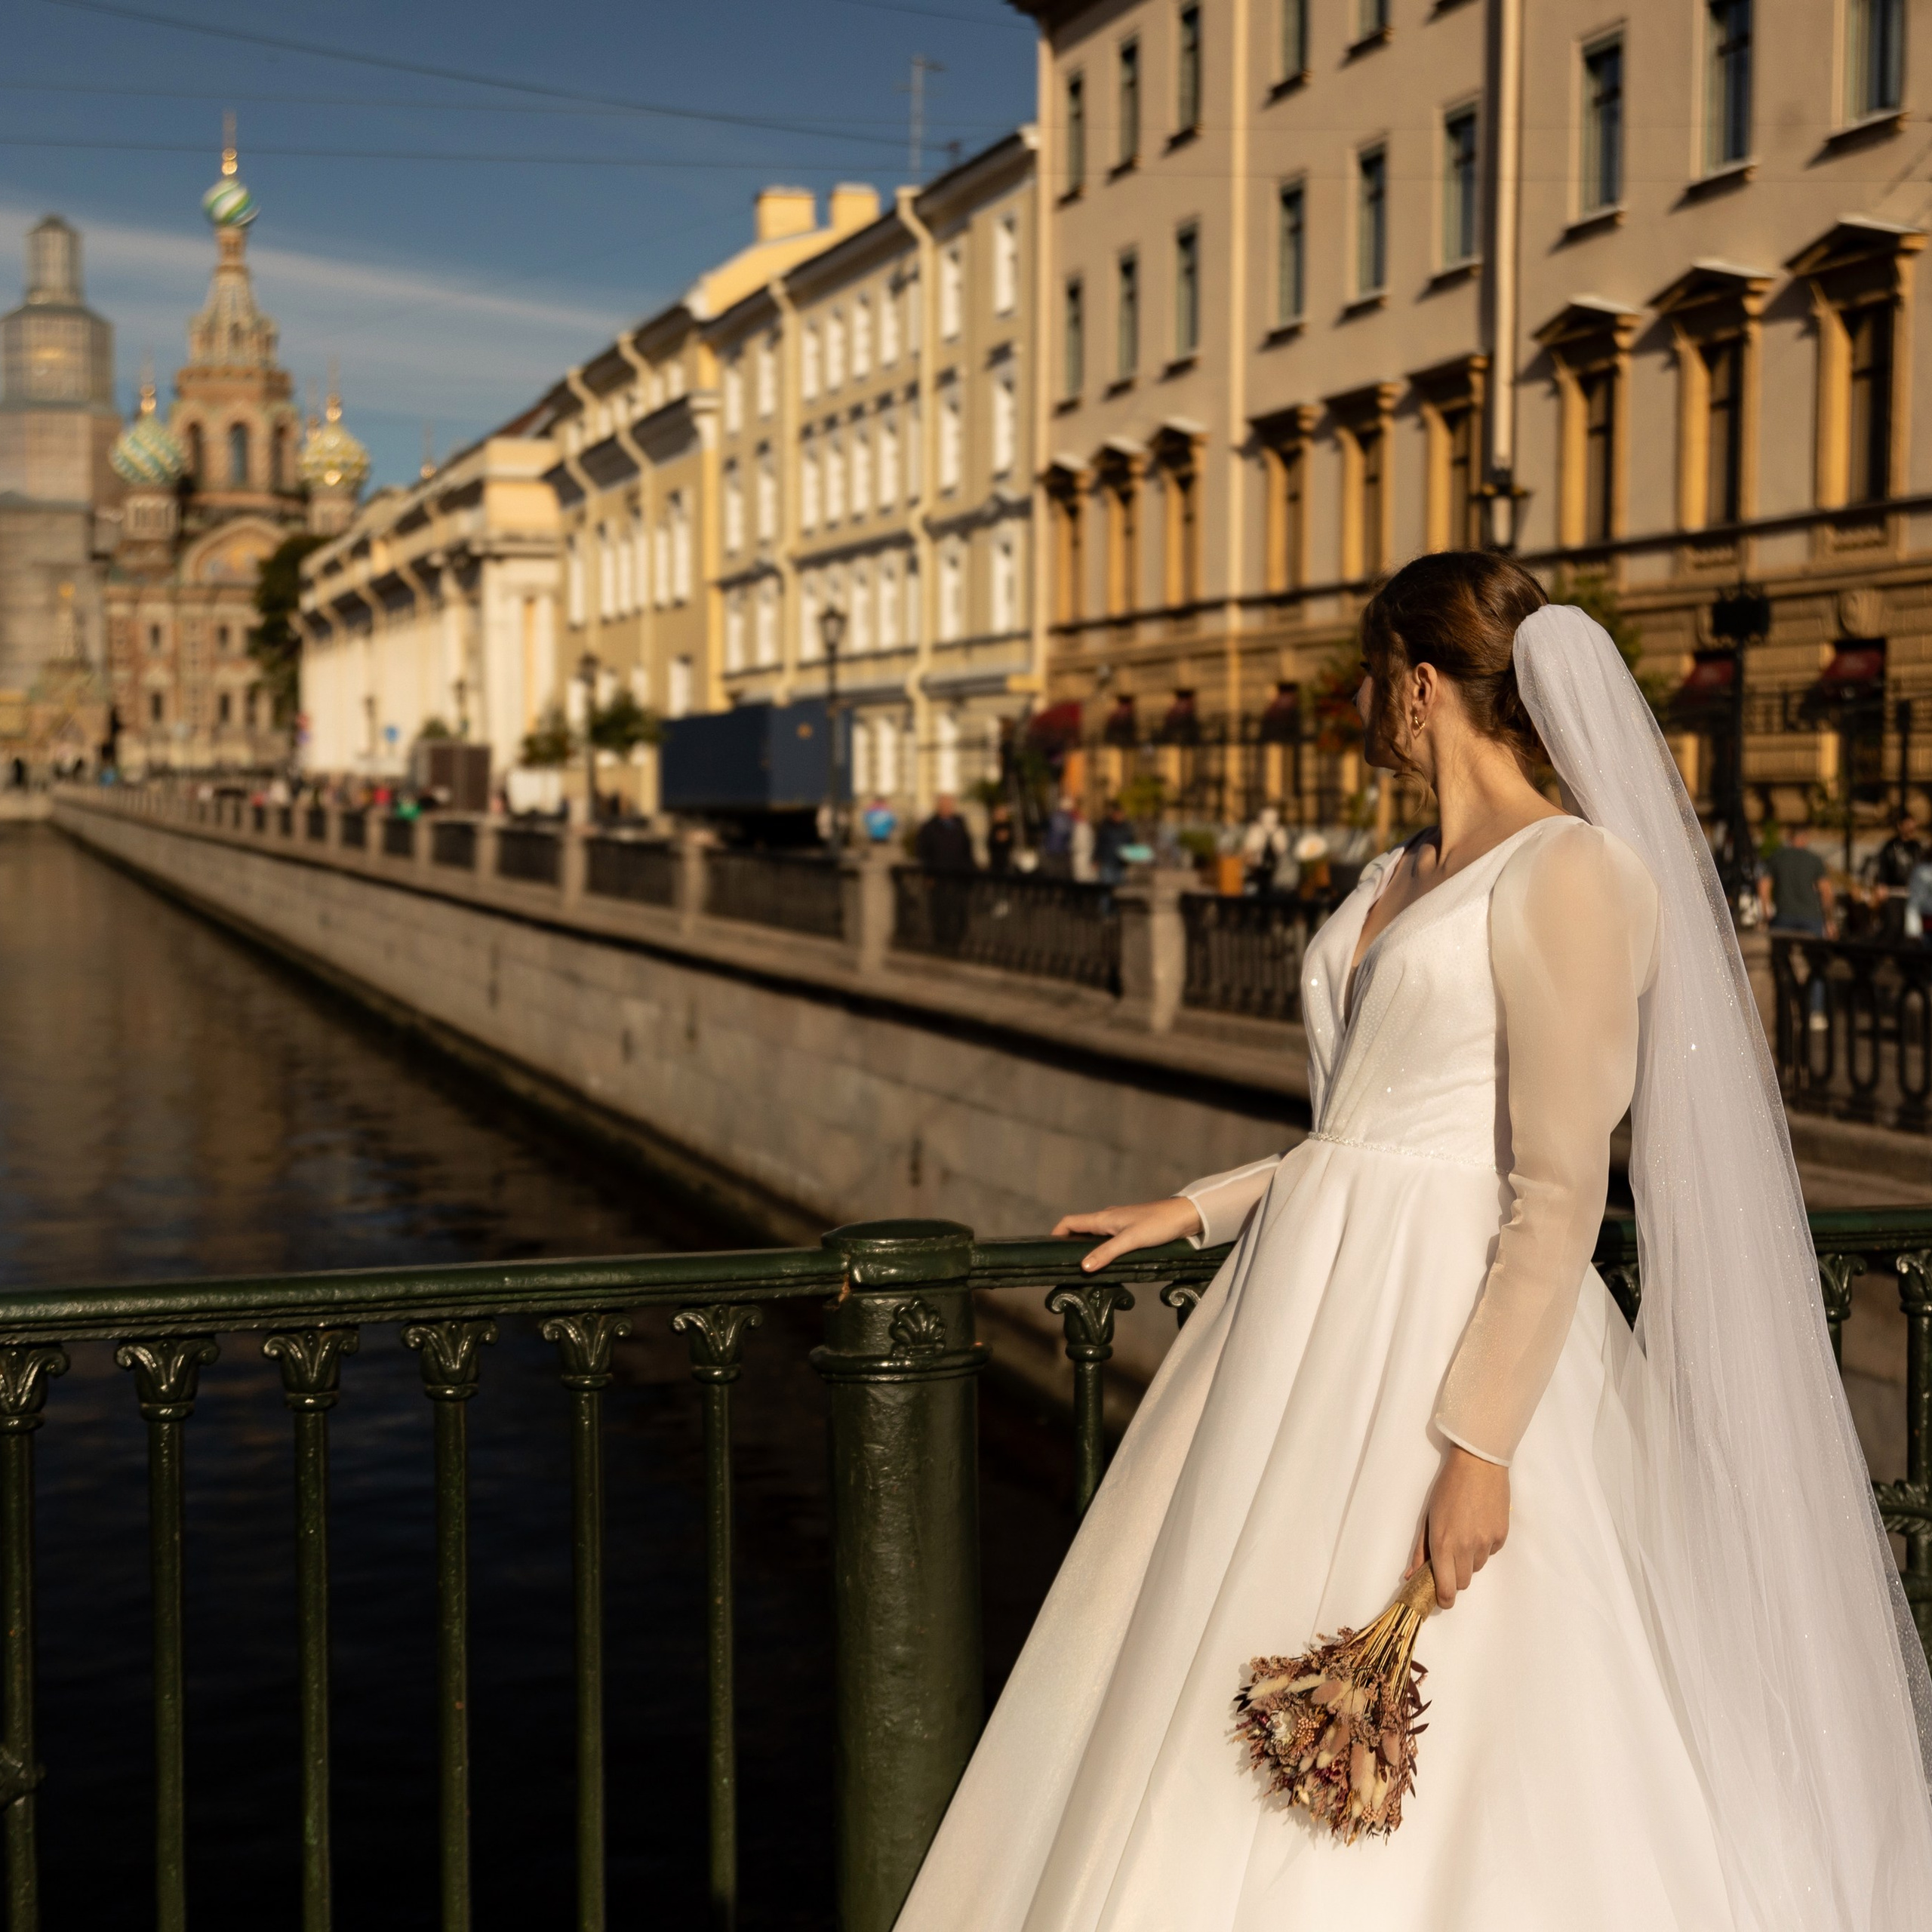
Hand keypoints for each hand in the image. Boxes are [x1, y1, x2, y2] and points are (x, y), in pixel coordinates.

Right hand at [1052, 1197, 1202, 1271]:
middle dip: (1068, 1244)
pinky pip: (1107, 1240)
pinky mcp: (1130, 1231)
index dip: (1056, 1233)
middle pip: (1079, 1229)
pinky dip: (1100, 1250)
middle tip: (1063, 1264)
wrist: (1184, 1217)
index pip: (1070, 1222)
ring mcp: (1118, 1225)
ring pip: (1093, 1236)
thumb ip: (1106, 1253)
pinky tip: (1105, 1262)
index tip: (1048, 1249)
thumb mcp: (1131, 1240)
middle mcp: (1107, 1219)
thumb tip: (1083, 1266)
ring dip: (1085, 1248)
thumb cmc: (1158, 1225)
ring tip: (1081, 1267)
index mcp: (1103, 1218)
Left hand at [1406, 1445, 1509, 1608]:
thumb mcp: (1428, 1518)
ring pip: (1477, 1567)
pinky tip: (1479, 1524)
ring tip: (1464, 1532)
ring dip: (1469, 1559)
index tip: (1440, 1598)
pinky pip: (1491, 1552)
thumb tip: (1411, 1575)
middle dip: (1454, 1575)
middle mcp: (1466, 1548)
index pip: (1447, 1589)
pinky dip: (1484, 1546)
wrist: (1479, 1465)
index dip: (1443, 1599)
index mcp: (1443, 1543)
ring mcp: (1486, 1543)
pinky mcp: (1501, 1536)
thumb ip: (1420, 1550)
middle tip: (1449, 1555)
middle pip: (1462, 1582)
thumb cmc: (1447, 1488)